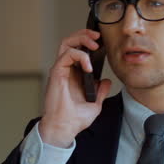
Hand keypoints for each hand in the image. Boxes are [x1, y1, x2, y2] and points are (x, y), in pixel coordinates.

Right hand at [38, 29, 111, 146]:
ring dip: (81, 39)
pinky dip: (80, 56)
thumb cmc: (74, 119)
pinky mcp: (56, 72)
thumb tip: (106, 81)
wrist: (64, 128)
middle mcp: (65, 70)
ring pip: (66, 43)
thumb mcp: (94, 104)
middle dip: (84, 34)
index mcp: (73, 75)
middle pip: (70, 41)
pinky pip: (67, 54)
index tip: (101, 43)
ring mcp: (60, 70)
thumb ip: (100, 91)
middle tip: (98, 37)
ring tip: (95, 45)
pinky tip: (89, 66)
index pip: (77, 50)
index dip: (88, 42)